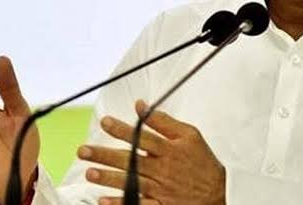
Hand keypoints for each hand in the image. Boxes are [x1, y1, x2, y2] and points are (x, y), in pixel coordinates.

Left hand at [78, 100, 225, 204]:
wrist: (219, 193)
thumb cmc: (202, 162)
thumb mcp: (190, 135)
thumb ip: (163, 121)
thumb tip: (141, 106)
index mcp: (169, 150)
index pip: (141, 137)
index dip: (122, 129)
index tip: (104, 122)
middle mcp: (162, 169)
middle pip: (130, 160)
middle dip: (104, 155)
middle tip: (84, 151)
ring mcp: (160, 190)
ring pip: (130, 183)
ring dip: (108, 179)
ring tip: (89, 173)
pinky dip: (121, 204)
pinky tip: (104, 201)